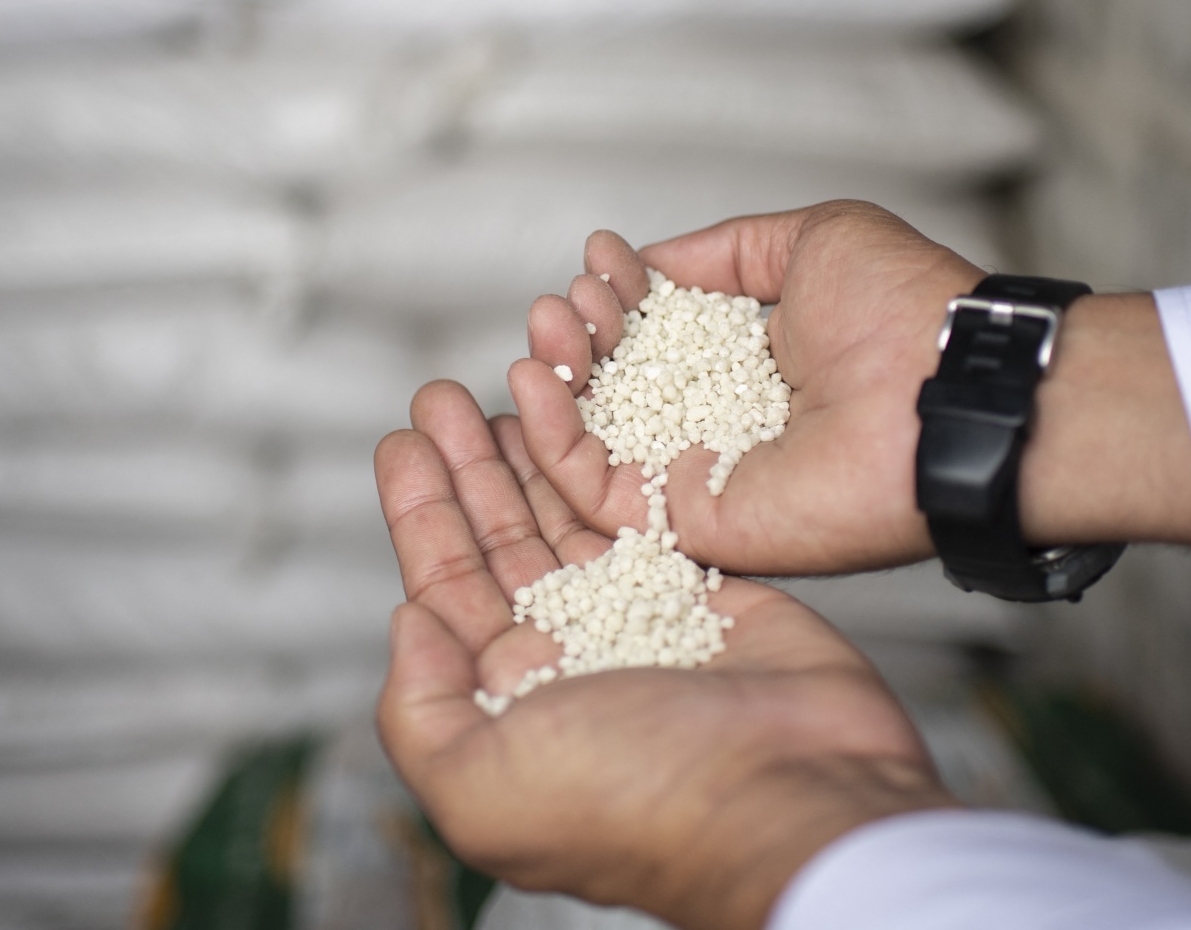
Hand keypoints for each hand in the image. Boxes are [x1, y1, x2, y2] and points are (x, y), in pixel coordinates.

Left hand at [375, 380, 951, 929]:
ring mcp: (633, 620)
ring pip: (564, 519)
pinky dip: (605, 464)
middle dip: (466, 468)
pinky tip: (583, 417)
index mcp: (508, 707)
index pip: (445, 591)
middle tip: (441, 395)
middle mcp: (566, 660)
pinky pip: (639, 512)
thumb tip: (407, 622)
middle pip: (499, 543)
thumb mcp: (483, 789)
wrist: (791, 795)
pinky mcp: (700, 589)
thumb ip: (420, 713)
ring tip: (497, 388)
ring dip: (526, 453)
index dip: (420, 515)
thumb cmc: (638, 803)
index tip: (400, 442)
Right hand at [510, 201, 1190, 578]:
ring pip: (591, 441)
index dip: (617, 296)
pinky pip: (596, 496)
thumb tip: (652, 259)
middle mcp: (724, 426)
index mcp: (752, 366)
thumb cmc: (904, 311)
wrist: (946, 388)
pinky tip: (532, 381)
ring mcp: (704, 479)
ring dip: (553, 382)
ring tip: (545, 328)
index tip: (600, 259)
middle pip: (613, 390)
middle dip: (576, 337)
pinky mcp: (691, 526)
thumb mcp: (810, 241)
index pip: (655, 337)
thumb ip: (726, 252)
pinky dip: (549, 441)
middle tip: (564, 300)